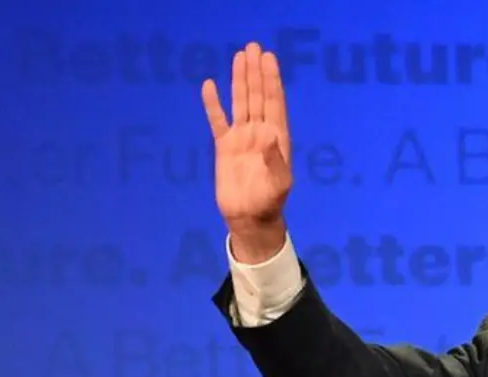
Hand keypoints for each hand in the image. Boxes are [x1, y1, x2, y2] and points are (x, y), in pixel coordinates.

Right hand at [201, 42, 292, 258]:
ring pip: (240, 103)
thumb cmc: (269, 202)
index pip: (274, 102)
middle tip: (254, 47)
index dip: (271, 80)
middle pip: (257, 96)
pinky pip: (217, 121)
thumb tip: (266, 135)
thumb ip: (274, 159)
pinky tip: (209, 85)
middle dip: (256, 72)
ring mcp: (241, 138)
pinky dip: (213, 104)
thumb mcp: (278, 184)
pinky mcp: (224, 147)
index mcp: (277, 137)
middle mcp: (260, 132)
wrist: (250, 219)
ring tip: (239, 56)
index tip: (269, 59)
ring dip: (240, 81)